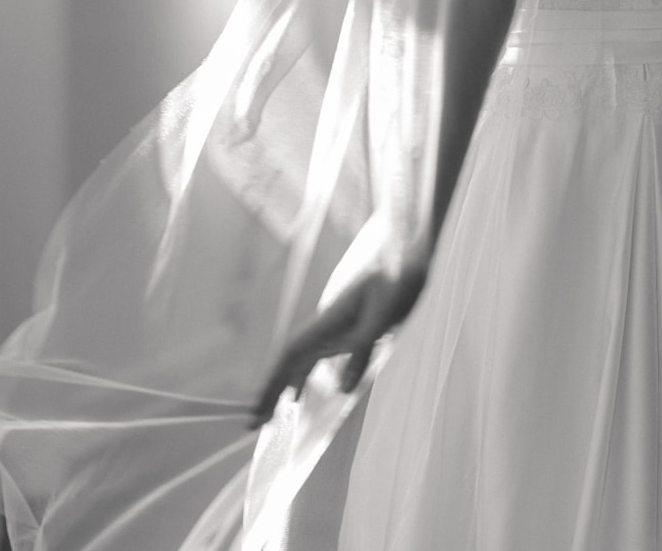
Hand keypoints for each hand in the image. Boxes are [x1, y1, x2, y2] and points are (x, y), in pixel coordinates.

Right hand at [250, 261, 425, 428]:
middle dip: (273, 390)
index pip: (290, 357)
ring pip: (306, 355)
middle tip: (255, 423)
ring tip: (279, 411)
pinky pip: (323, 350)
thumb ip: (363, 349)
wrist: (407, 238)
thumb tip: (341, 390)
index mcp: (330, 320)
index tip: (254, 414)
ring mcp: (339, 319)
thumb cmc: (399, 272)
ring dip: (291, 381)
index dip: (271, 385)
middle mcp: (328, 321)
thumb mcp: (385, 313)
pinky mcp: (353, 316)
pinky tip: (318, 382)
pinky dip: (312, 369)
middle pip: (292, 360)